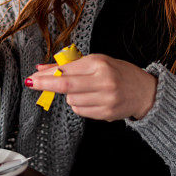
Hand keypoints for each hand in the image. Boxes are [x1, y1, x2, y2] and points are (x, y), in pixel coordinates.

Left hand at [26, 54, 157, 120]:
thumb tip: (41, 68)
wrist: (144, 91)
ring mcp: (106, 99)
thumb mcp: (95, 62)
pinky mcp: (107, 114)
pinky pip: (81, 111)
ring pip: (72, 100)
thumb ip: (68, 66)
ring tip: (83, 89)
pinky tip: (90, 99)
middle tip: (31, 84)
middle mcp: (103, 81)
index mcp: (99, 64)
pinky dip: (79, 105)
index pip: (66, 70)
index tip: (31, 77)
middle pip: (66, 86)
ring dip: (70, 95)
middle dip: (46, 85)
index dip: (46, 75)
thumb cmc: (118, 72)